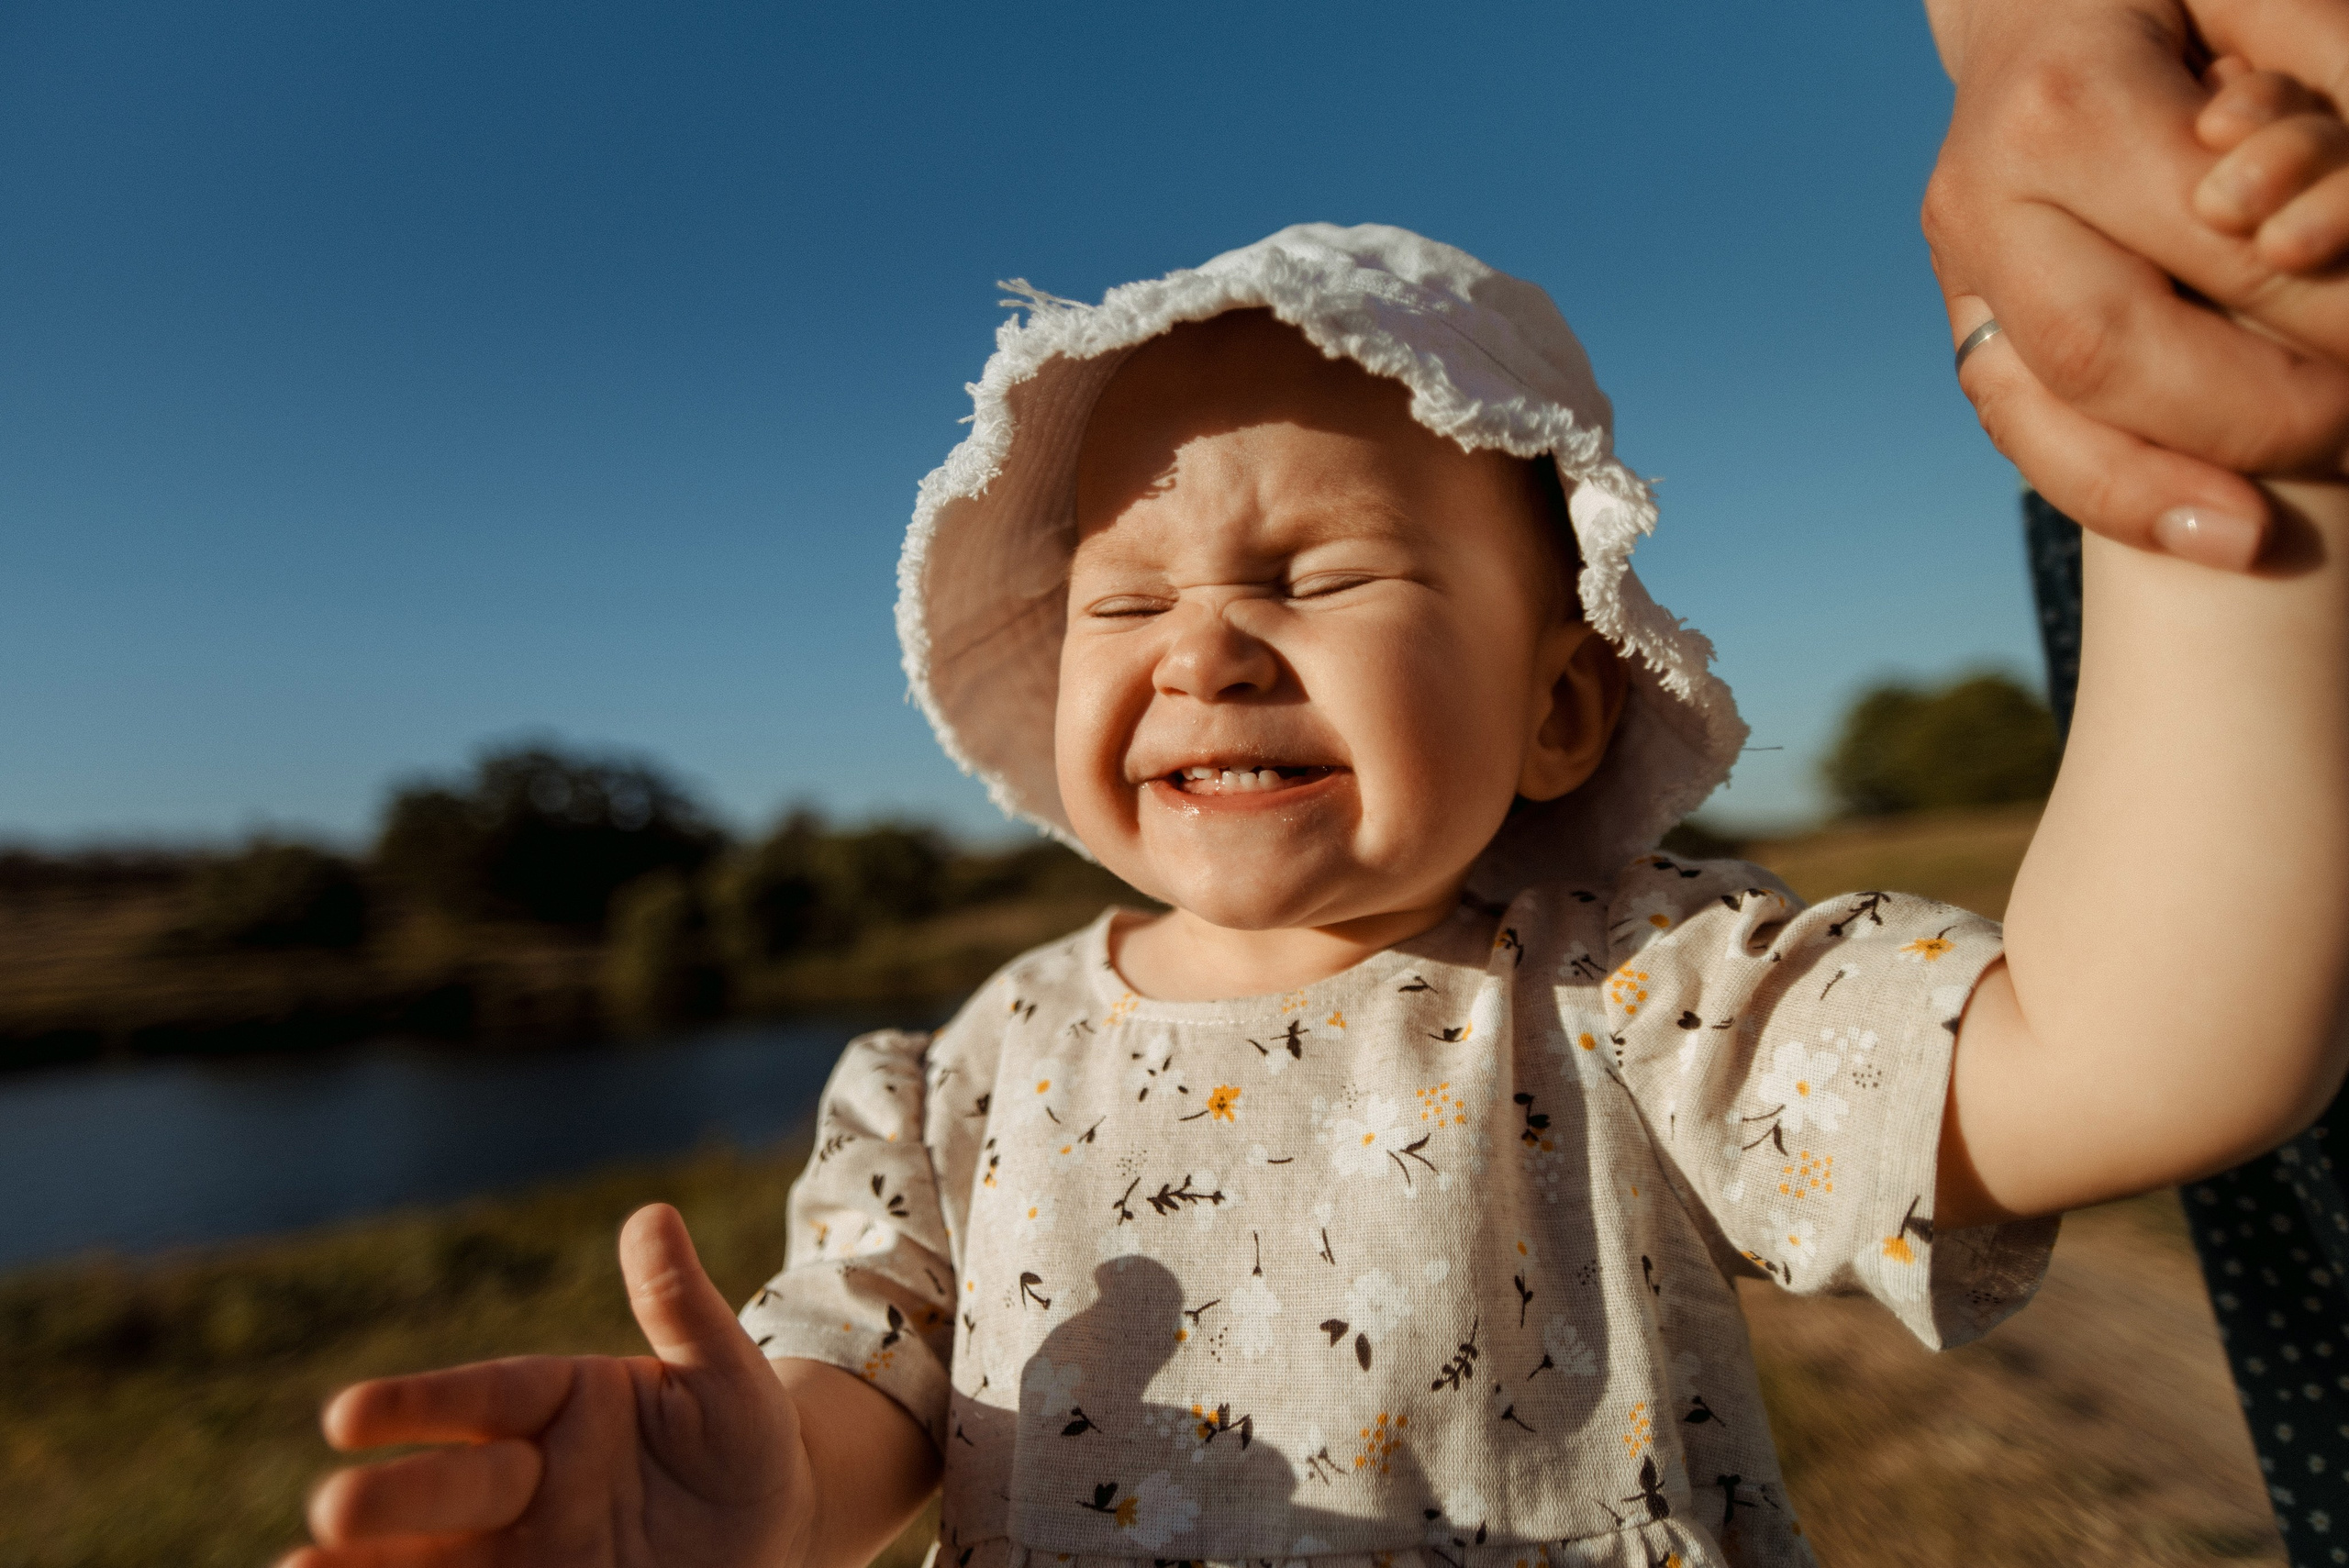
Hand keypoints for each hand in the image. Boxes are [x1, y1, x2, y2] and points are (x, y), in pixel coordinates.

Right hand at [286, 1205, 815, 1567]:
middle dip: (392, 1500)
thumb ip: (682, 1307)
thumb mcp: (730, 1373)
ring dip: (369, 1567)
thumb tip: (652, 1217)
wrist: (771, 1518)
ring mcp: (525, 1544)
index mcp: (564, 1400)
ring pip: (432, 1556)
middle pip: (452, 1487)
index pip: (487, 1396)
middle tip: (331, 1512)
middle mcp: (526, 1473)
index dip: (420, 1404)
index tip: (348, 1414)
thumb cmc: (742, 1432)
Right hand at [1922, 0, 2348, 568]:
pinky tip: (2206, 530)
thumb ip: (2327, 69)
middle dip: (2254, 412)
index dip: (2328, 307)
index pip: (2216, 242)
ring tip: (2267, 537)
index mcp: (2063, 105)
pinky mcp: (1963, 317)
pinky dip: (2115, 493)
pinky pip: (2023, 433)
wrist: (2036, 5)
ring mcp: (1959, 267)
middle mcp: (1985, 197)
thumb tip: (2334, 225)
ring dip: (2167, 487)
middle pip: (2109, 350)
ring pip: (2046, 414)